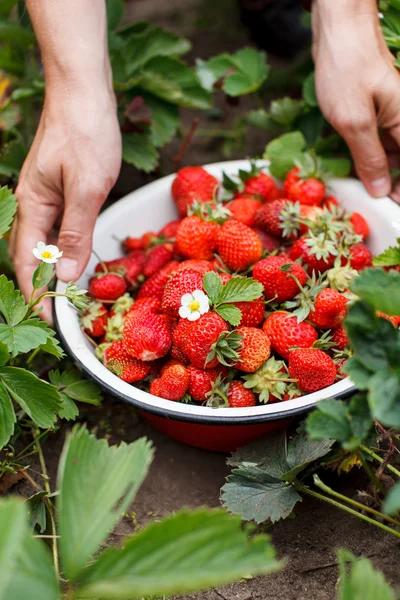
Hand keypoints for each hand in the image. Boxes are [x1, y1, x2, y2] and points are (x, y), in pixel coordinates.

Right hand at [10, 85, 121, 321]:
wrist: (83, 91)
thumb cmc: (85, 131)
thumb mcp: (87, 187)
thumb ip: (76, 232)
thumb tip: (65, 274)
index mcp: (33, 206)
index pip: (28, 262)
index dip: (37, 294)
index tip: (49, 322)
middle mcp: (33, 205)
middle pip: (32, 257)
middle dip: (43, 288)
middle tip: (62, 316)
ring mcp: (45, 196)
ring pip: (44, 244)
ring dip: (53, 271)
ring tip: (68, 297)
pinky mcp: (59, 189)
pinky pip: (56, 227)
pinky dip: (64, 248)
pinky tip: (74, 257)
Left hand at [312, 0, 399, 200]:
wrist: (337, 31)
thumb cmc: (346, 69)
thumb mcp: (354, 121)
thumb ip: (369, 157)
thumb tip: (382, 189)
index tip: (394, 208)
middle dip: (393, 184)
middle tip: (381, 206)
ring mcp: (388, 116)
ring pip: (390, 154)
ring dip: (380, 173)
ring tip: (368, 194)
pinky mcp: (372, 112)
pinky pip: (376, 142)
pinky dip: (368, 157)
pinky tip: (358, 170)